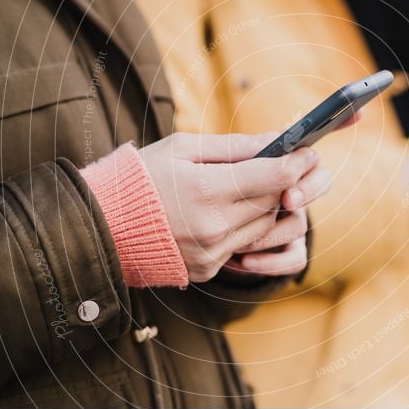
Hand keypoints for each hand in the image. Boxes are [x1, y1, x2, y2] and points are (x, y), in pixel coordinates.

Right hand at [141, 133, 330, 281]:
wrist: (101, 226)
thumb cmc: (140, 177)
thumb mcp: (182, 147)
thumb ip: (234, 146)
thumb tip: (277, 140)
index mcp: (207, 190)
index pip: (275, 177)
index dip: (298, 162)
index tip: (306, 151)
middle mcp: (214, 227)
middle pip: (275, 202)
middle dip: (284, 182)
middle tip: (282, 164)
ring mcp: (212, 253)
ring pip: (265, 226)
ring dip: (268, 205)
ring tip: (252, 186)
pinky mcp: (208, 268)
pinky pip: (245, 246)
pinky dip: (246, 227)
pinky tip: (229, 211)